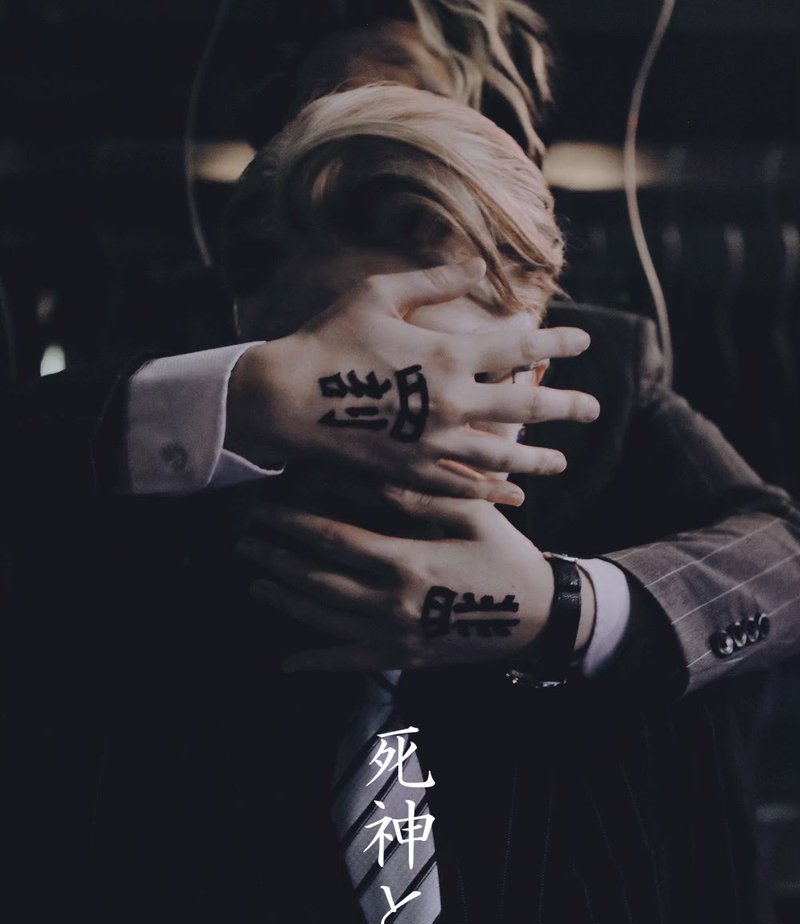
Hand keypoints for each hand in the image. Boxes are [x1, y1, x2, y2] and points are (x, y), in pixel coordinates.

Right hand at [226, 259, 595, 505]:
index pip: (518, 346)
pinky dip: (490, 491)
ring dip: (537, 460)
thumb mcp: (379, 294)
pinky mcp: (412, 473)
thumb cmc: (329, 338)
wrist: (286, 398)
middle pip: (526, 406)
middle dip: (566, 407)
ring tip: (562, 463)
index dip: (555, 341)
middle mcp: (451, 402)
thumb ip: (434, 282)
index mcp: (447, 354)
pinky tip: (509, 494)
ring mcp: (433, 443)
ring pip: (502, 456)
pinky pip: (462, 486)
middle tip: (594, 410)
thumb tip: (480, 268)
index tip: (583, 342)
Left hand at [239, 485, 559, 671]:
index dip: (292, 524)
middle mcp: (389, 602)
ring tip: (253, 582)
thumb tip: (367, 476)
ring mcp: (393, 635)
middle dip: (276, 558)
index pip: (332, 539)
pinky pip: (349, 663)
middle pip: (315, 579)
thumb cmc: (505, 555)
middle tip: (244, 541)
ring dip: (284, 601)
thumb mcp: (470, 514)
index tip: (264, 509)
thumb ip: (418, 498)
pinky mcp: (402, 657)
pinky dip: (316, 663)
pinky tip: (286, 663)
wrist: (538, 617)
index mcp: (404, 561)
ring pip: (322, 619)